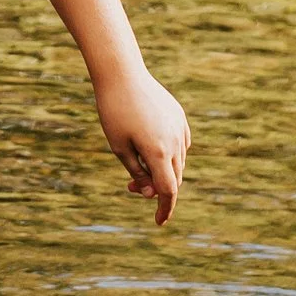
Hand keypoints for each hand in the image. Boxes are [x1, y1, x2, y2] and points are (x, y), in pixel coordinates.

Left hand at [96, 64, 188, 225]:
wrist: (122, 74)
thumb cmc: (114, 111)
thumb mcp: (119, 148)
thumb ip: (137, 172)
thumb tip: (150, 192)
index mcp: (158, 152)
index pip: (168, 191)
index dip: (164, 209)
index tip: (158, 222)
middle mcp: (174, 141)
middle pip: (174, 178)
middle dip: (156, 188)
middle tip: (130, 186)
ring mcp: (179, 127)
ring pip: (178, 161)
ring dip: (162, 170)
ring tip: (136, 164)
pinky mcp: (178, 116)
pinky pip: (180, 143)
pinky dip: (170, 154)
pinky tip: (152, 149)